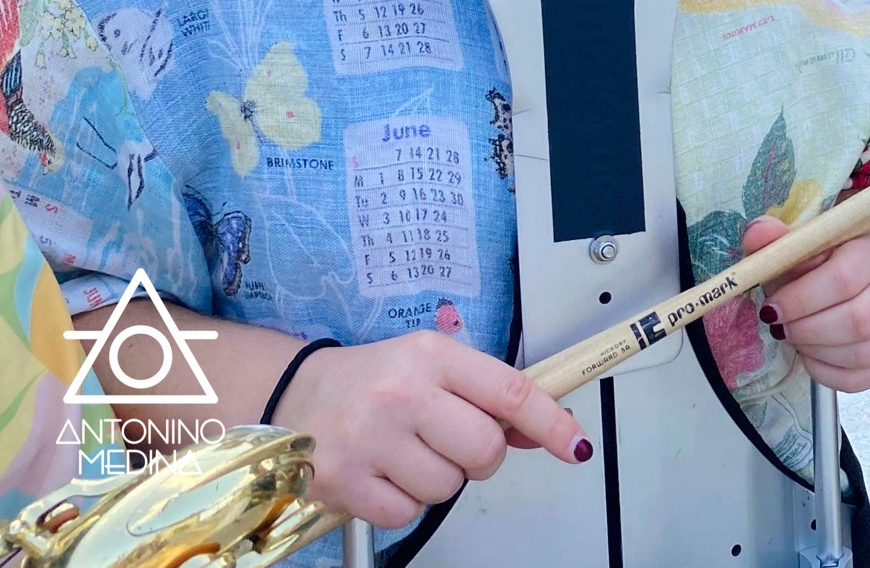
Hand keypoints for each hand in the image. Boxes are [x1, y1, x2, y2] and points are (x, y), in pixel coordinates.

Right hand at [274, 330, 590, 528]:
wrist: (293, 394)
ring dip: (440, 478)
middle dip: (482, 456)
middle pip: (485, 449)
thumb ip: (489, 394)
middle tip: (454, 443)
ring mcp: (371, 440)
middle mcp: (402, 395)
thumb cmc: (375, 380)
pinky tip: (385, 473)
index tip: (576, 445)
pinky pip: (409, 513)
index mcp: (432, 356)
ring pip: (448, 486)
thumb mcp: (434, 365)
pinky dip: (405, 502)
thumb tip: (546, 429)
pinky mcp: (346, 483)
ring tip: (408, 452)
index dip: (551, 422)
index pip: (510, 391)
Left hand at [742, 218, 869, 391]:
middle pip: (860, 320)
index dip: (802, 299)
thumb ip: (776, 238)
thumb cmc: (826, 254)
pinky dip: (830, 374)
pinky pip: (867, 376)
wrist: (861, 267)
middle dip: (809, 331)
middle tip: (782, 328)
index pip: (845, 278)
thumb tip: (758, 234)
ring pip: (864, 352)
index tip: (772, 309)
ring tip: (796, 339)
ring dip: (818, 353)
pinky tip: (812, 357)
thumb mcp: (800, 240)